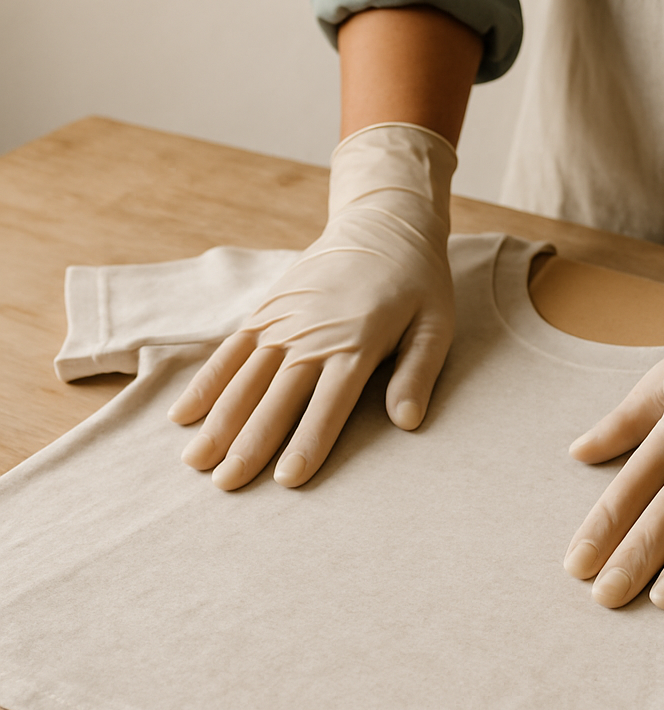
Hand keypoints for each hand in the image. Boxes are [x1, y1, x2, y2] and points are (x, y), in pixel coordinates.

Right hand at [168, 123, 457, 489]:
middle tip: (225, 486)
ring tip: (195, 462)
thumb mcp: (435, 325)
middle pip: (274, 399)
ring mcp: (282, 322)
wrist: (383, 223)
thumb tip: (408, 422)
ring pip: (243, 379)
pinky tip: (182, 415)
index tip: (286, 481)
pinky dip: (205, 382)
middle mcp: (311, 336)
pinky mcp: (265, 310)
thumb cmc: (417, 283)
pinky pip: (229, 351)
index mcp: (356, 344)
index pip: (327, 406)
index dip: (307, 444)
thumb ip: (418, 373)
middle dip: (249, 445)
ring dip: (217, 422)